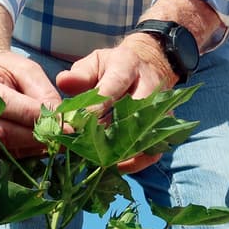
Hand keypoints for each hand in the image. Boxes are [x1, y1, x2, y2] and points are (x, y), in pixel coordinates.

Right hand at [0, 49, 62, 157]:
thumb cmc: (4, 70)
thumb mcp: (25, 69)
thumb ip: (41, 92)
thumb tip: (58, 119)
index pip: (3, 103)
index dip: (33, 116)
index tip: (61, 123)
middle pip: (3, 132)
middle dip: (37, 137)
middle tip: (64, 137)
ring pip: (5, 149)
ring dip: (34, 147)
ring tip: (56, 139)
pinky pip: (4, 156)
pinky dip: (26, 151)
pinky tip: (40, 143)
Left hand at [54, 35, 175, 173]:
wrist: (147, 66)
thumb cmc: (113, 68)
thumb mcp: (95, 63)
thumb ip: (79, 74)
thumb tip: (63, 82)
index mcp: (127, 66)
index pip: (112, 89)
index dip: (94, 110)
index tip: (76, 125)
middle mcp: (149, 85)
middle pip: (132, 114)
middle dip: (107, 134)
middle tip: (85, 148)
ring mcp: (160, 108)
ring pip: (144, 135)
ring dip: (120, 152)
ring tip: (97, 161)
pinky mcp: (165, 127)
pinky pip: (153, 151)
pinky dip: (134, 163)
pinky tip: (114, 165)